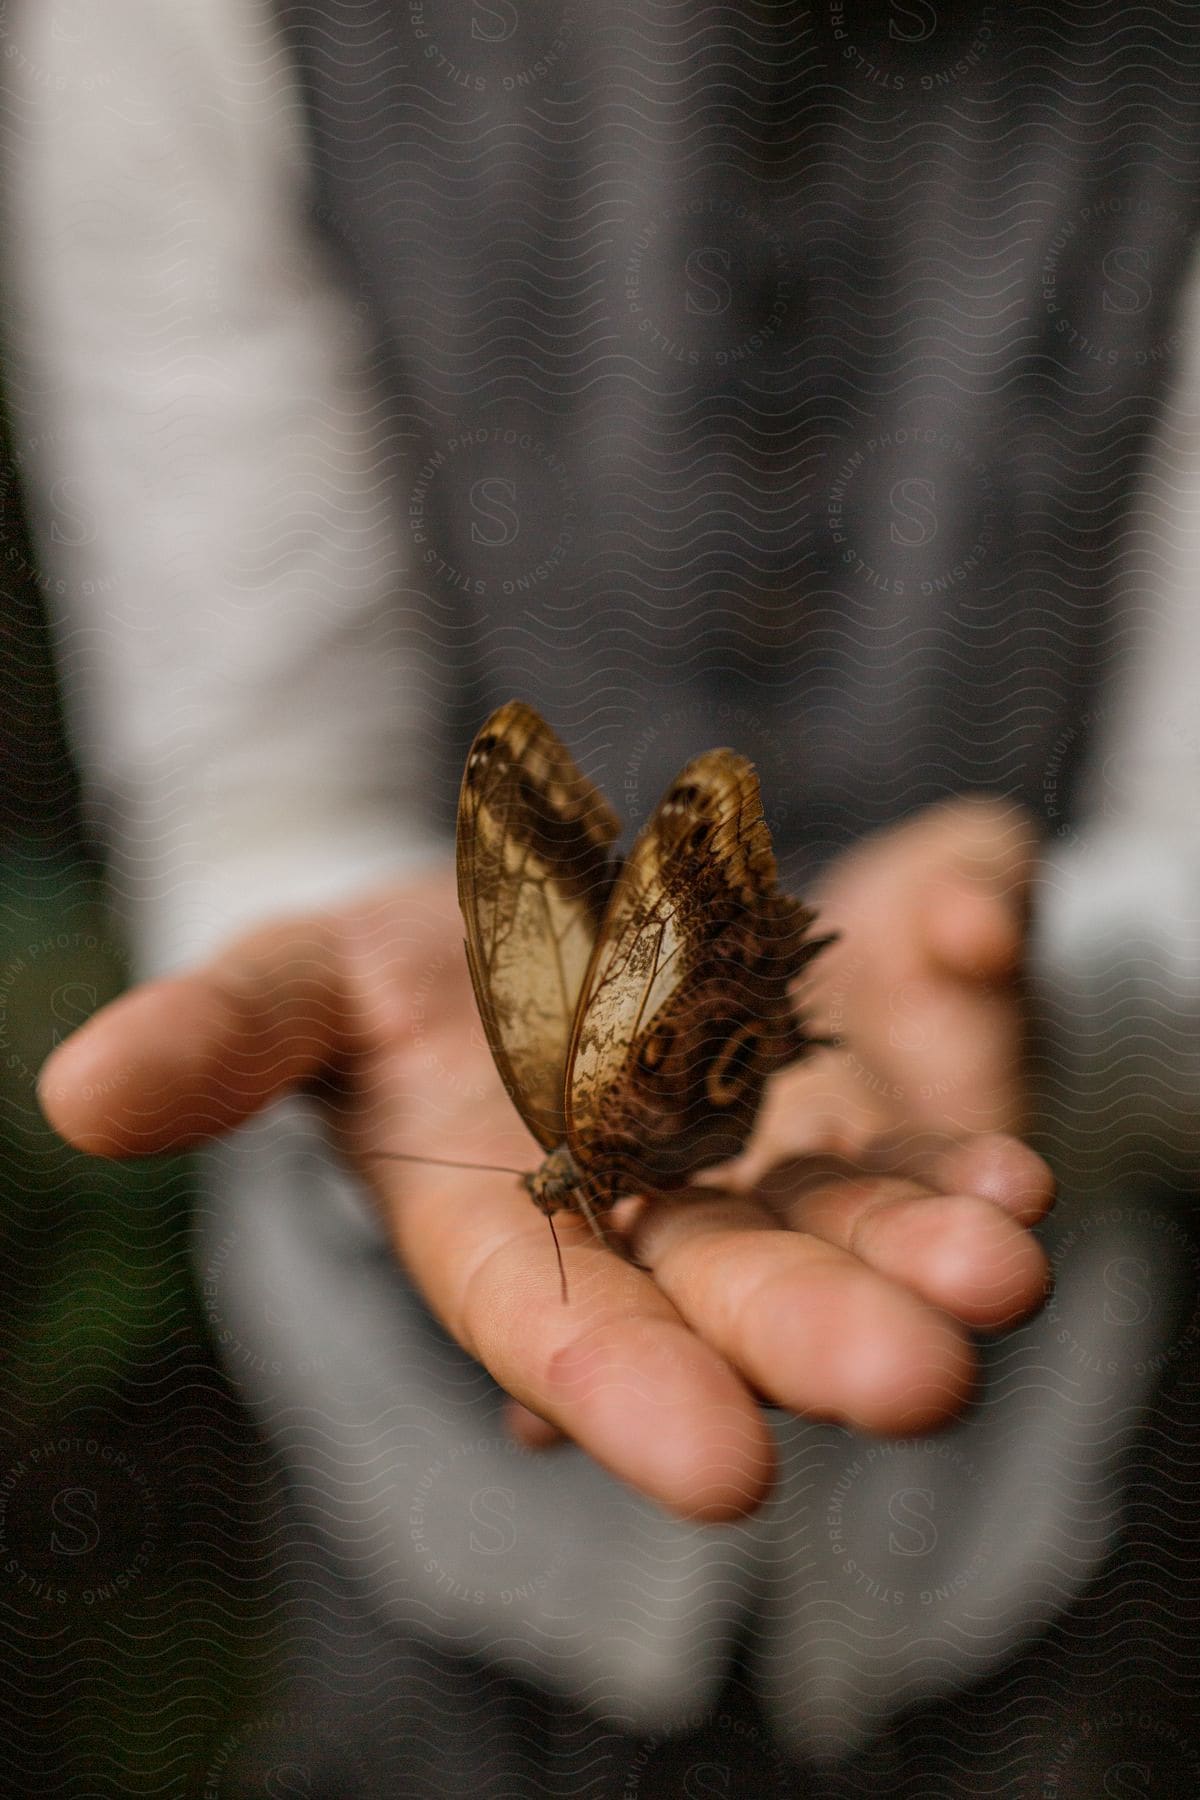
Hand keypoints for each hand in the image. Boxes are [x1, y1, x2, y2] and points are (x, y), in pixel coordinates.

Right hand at [38, 862, 1052, 1522]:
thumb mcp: (302, 977)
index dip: (621, 1389)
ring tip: (1010, 1268)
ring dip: (925, 1260)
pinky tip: (1020, 1182)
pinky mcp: (829, 1104)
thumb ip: (218, 1039)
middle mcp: (637, 1228)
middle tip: (927, 1382)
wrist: (525, 903)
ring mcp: (748, 1171)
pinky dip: (962, 1168)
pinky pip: (904, 1144)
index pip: (550, 1321)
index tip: (717, 1470)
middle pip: (728, 1298)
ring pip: (839, 1231)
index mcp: (497, 1229)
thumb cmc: (391, 964)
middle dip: (817, 1342)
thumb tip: (75, 1096)